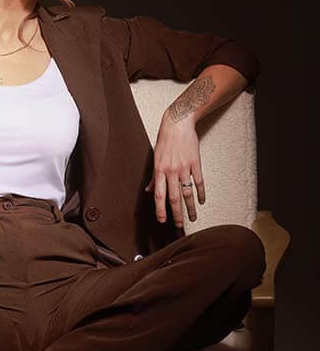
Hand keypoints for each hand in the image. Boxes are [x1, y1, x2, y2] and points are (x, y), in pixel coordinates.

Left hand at [144, 110, 205, 227]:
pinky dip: (200, 193)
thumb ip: (153, 177)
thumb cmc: (165, 141)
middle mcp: (171, 170)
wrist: (177, 124)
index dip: (160, 210)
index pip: (159, 195)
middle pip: (174, 197)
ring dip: (190, 207)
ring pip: (187, 192)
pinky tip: (201, 201)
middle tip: (178, 226)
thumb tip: (148, 191)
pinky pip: (199, 182)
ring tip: (192, 218)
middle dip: (176, 214)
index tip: (162, 221)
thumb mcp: (155, 158)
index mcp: (159, 170)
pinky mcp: (195, 163)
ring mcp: (184, 167)